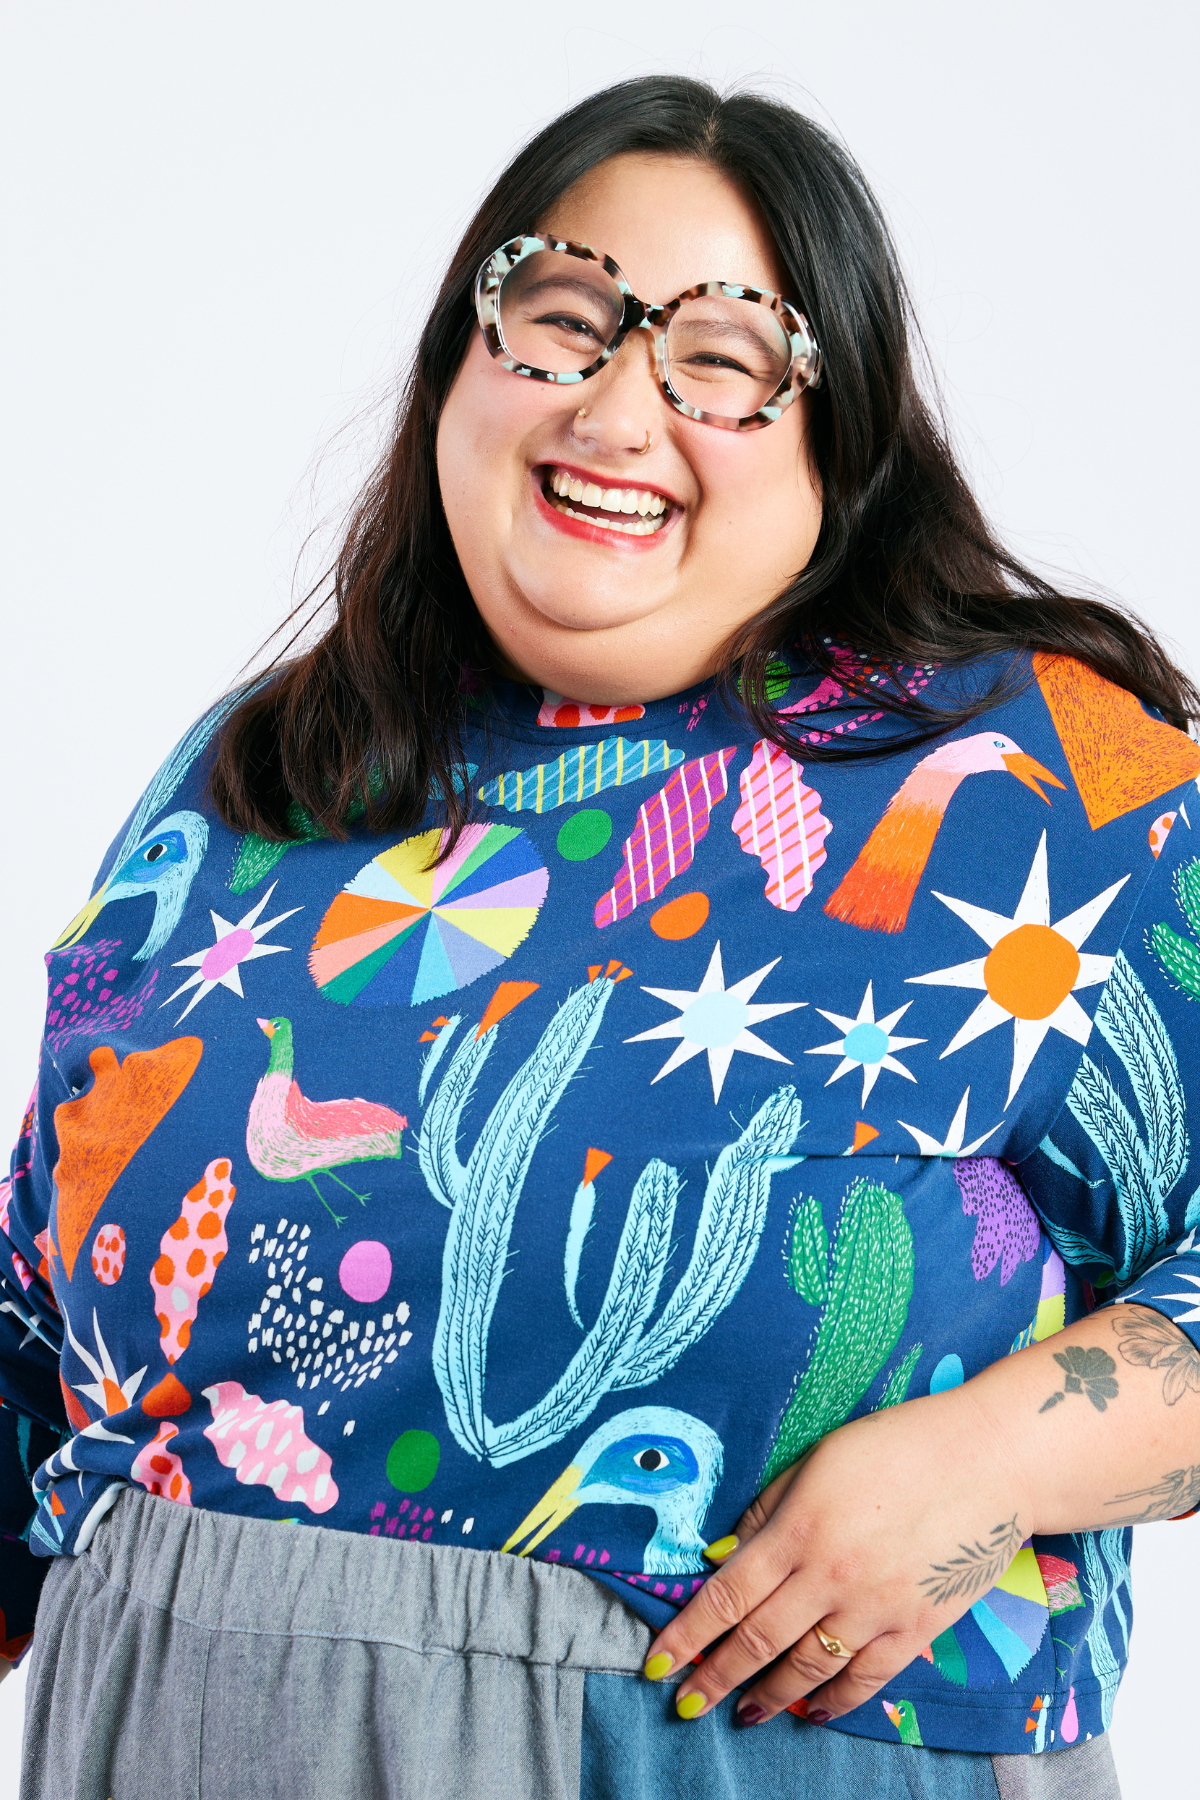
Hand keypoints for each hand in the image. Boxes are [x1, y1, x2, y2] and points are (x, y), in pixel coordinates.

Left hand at [642, 1384, 1032, 1726]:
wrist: (989, 1459)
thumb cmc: (897, 1447)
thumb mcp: (817, 1461)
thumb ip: (766, 1511)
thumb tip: (723, 1558)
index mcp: (799, 1527)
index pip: (727, 1594)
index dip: (687, 1635)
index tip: (657, 1665)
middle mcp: (830, 1575)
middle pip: (757, 1640)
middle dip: (715, 1677)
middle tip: (686, 1703)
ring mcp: (876, 1608)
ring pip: (807, 1668)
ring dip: (768, 1696)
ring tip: (744, 1713)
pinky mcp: (917, 1629)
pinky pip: (866, 1680)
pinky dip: (834, 1701)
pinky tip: (811, 1711)